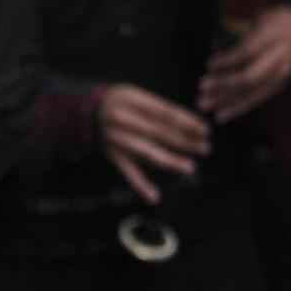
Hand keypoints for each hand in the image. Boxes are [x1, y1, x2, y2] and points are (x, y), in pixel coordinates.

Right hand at [98, 83, 210, 204]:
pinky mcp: (112, 156)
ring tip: (190, 166)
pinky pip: (127, 172)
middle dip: (186, 141)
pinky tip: (155, 197)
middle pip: (161, 133)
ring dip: (171, 161)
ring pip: (147, 153)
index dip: (188, 122)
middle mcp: (124, 120)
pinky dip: (140, 186)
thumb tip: (189, 123)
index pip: (166, 113)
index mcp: (133, 100)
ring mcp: (118, 140)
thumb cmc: (120, 100)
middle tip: (206, 147)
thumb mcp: (135, 93)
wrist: (84, 111)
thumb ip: (157, 107)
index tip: (206, 129)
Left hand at [197, 6, 290, 122]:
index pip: (247, 52)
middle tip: (202, 87)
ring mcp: (282, 73)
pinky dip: (238, 108)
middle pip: (250, 77)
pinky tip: (221, 114)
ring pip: (253, 92)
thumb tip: (213, 64)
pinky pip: (257, 99)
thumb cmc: (269, 23)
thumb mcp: (256, 20)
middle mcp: (280, 57)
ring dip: (227, 100)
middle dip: (224, 84)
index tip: (208, 64)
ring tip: (204, 104)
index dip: (226, 60)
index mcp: (272, 36)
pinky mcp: (280, 85)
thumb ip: (238, 38)